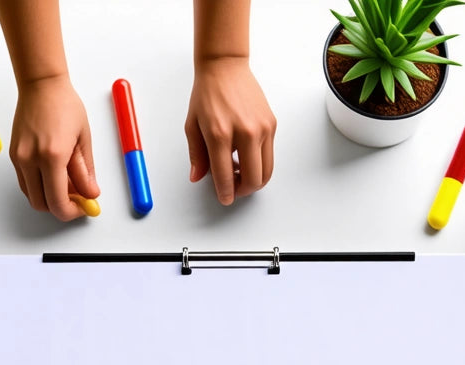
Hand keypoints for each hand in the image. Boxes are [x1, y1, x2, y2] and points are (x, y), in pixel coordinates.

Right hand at [10, 75, 98, 220]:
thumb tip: (91, 194)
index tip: (84, 207)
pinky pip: (26, 183)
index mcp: (52, 156)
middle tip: (78, 199)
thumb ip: (86, 172)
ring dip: (49, 197)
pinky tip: (54, 175)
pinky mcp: (14, 156)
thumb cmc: (64, 105)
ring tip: (68, 183)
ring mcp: (19, 158)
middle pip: (42, 205)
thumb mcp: (83, 140)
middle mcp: (31, 159)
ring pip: (32, 196)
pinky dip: (40, 187)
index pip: (58, 202)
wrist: (41, 85)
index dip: (72, 212)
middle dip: (61, 207)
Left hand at [185, 57, 275, 204]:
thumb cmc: (207, 94)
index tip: (225, 198)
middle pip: (254, 180)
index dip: (225, 193)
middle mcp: (245, 132)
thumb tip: (197, 177)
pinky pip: (269, 155)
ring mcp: (262, 128)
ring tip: (240, 172)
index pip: (226, 176)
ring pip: (266, 171)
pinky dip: (259, 163)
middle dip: (243, 191)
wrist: (225, 67)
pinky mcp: (272, 125)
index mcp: (220, 134)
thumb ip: (196, 155)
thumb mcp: (192, 125)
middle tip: (233, 188)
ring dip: (254, 180)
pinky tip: (245, 156)